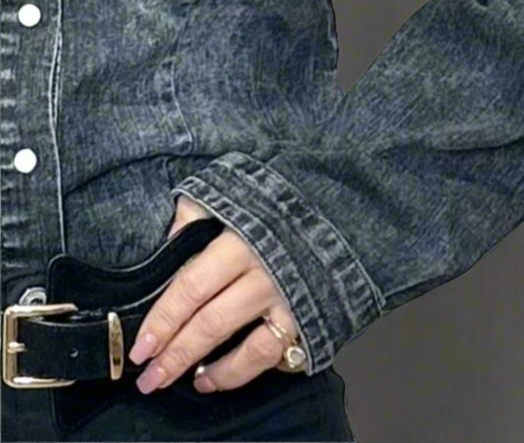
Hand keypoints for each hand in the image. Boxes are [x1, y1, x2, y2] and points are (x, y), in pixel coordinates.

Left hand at [127, 195, 303, 393]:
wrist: (336, 204)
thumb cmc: (276, 201)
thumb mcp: (232, 190)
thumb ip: (195, 214)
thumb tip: (166, 244)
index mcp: (242, 239)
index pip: (191, 286)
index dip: (163, 319)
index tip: (140, 346)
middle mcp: (267, 273)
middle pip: (212, 323)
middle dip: (176, 354)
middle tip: (148, 379)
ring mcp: (291, 299)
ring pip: (247, 349)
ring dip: (212, 371)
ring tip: (183, 380)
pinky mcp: (309, 317)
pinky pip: (274, 356)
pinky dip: (244, 372)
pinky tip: (218, 378)